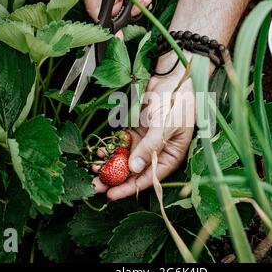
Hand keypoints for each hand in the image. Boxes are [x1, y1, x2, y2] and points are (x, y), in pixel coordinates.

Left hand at [92, 53, 195, 199]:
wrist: (173, 76)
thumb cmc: (178, 102)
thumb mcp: (165, 126)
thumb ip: (149, 147)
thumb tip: (133, 168)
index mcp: (170, 157)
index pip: (148, 179)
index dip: (129, 188)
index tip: (111, 194)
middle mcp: (157, 152)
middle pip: (134, 172)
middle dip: (115, 179)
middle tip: (95, 186)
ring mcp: (145, 142)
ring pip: (125, 159)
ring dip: (110, 165)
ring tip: (93, 169)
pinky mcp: (136, 130)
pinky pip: (121, 143)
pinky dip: (111, 148)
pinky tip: (99, 152)